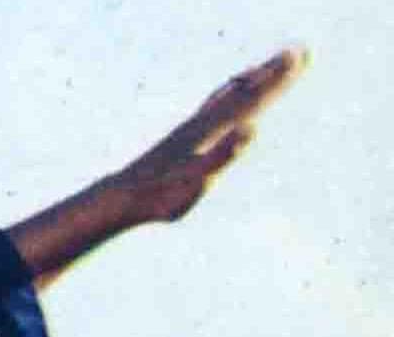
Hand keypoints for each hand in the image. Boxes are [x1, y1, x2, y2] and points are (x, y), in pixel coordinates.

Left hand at [102, 46, 308, 224]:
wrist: (123, 196)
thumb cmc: (162, 194)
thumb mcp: (197, 179)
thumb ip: (224, 154)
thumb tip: (251, 128)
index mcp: (212, 130)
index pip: (252, 98)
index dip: (277, 79)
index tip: (301, 55)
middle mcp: (204, 122)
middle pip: (244, 92)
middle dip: (272, 73)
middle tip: (300, 51)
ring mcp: (194, 128)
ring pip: (228, 96)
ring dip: (252, 79)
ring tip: (268, 65)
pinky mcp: (186, 136)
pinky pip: (213, 107)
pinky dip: (227, 93)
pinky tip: (230, 90)